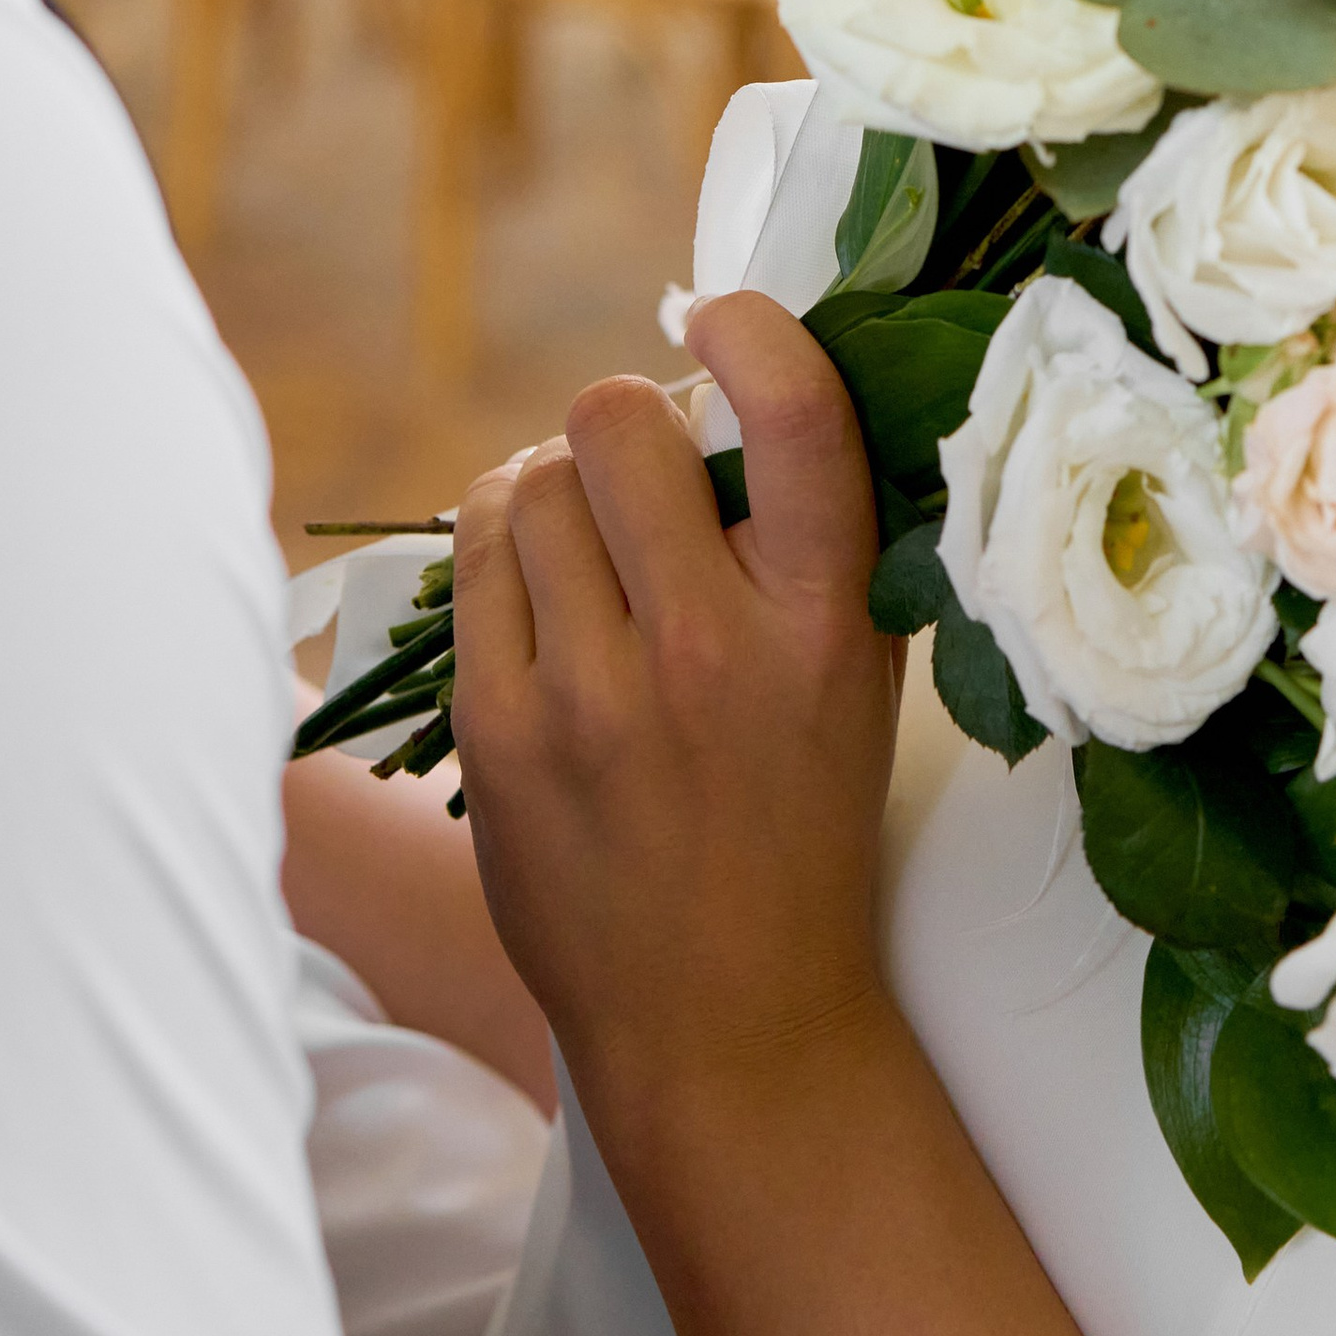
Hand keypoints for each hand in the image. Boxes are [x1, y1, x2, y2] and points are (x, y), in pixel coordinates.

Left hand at [450, 292, 901, 1131]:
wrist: (726, 1019)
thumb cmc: (804, 821)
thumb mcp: (859, 673)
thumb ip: (816, 536)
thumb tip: (741, 381)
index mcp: (824, 624)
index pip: (795, 417)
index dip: (753, 329)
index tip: (723, 317)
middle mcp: (708, 647)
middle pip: (619, 421)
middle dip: (628, 419)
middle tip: (647, 466)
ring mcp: (589, 694)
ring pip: (533, 479)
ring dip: (560, 483)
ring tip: (589, 536)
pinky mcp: (497, 732)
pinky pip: (476, 554)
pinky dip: (505, 540)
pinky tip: (540, 580)